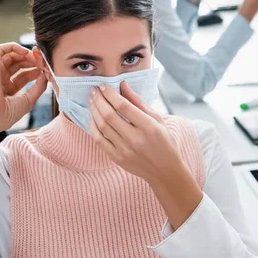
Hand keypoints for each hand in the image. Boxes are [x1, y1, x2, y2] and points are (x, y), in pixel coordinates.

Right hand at [0, 43, 46, 135]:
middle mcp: (2, 79)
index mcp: (9, 89)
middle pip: (19, 63)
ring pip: (11, 54)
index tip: (45, 69)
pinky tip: (24, 52)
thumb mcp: (29, 100)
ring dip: (25, 53)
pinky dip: (13, 46)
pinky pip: (0, 49)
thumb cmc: (7, 114)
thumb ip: (39, 87)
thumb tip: (45, 74)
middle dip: (32, 60)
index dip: (36, 70)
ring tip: (35, 57)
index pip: (25, 75)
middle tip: (41, 61)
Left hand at [89, 82, 202, 228]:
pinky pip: (99, 140)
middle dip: (98, 99)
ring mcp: (124, 150)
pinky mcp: (117, 158)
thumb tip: (123, 85)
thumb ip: (138, 101)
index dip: (110, 94)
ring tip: (92, 100)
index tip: (103, 85)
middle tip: (93, 90)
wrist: (165, 171)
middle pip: (109, 115)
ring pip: (102, 126)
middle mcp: (135, 139)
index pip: (123, 106)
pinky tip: (92, 117)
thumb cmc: (164, 142)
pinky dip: (93, 127)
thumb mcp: (157, 118)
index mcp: (148, 126)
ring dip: (94, 111)